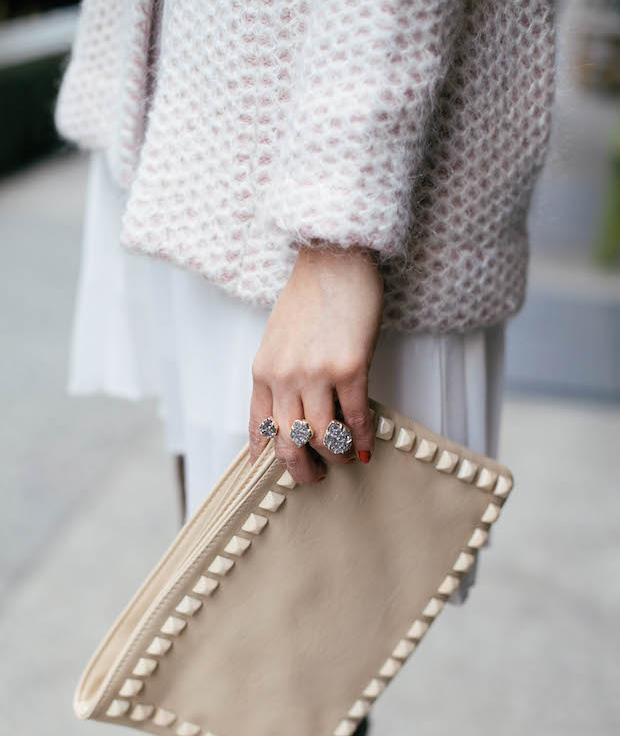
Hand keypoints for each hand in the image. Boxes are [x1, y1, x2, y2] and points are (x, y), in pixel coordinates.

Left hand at [249, 244, 384, 482]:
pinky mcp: (349, 368)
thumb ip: (276, 376)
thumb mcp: (277, 339)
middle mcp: (284, 377)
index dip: (270, 455)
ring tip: (346, 459)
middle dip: (302, 469)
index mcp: (263, 371)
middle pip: (289, 442)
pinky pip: (355, 418)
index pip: (260, 427)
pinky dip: (362, 439)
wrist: (334, 259)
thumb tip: (282, 412)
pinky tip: (367, 446)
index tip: (278, 467)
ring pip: (322, 437)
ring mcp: (316, 375)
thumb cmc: (309, 295)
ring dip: (336, 456)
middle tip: (316, 477)